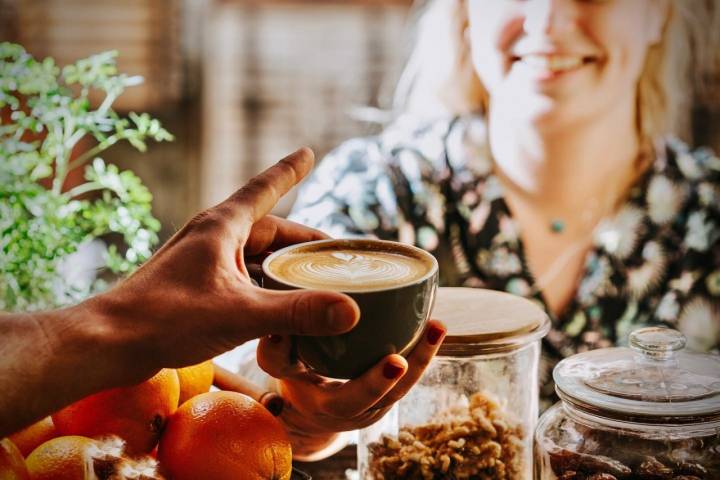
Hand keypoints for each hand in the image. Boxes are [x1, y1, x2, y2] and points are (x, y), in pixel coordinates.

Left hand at [88, 148, 359, 383]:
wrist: (107, 342)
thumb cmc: (166, 319)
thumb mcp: (240, 314)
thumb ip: (297, 312)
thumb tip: (351, 311)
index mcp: (221, 226)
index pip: (265, 188)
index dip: (290, 170)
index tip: (309, 151)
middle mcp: (212, 236)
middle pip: (268, 229)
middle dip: (301, 241)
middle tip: (334, 254)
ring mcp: (201, 261)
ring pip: (254, 255)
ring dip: (283, 266)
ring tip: (313, 281)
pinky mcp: (194, 285)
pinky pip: (241, 276)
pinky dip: (263, 286)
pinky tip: (277, 306)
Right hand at [257, 319, 445, 457]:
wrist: (307, 407)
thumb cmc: (292, 380)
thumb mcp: (278, 369)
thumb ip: (275, 351)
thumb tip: (277, 329)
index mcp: (329, 407)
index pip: (355, 399)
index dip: (376, 383)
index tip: (396, 361)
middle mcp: (359, 411)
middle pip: (395, 392)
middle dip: (416, 362)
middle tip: (432, 330)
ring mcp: (377, 404)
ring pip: (406, 385)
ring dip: (424, 354)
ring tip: (437, 324)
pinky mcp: (387, 392)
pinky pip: (407, 375)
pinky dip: (419, 352)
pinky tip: (430, 326)